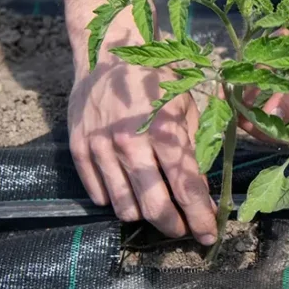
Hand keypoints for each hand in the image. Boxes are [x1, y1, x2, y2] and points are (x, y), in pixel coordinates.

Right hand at [68, 56, 218, 244]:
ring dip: (144, 216)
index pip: (186, 189)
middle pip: (153, 208)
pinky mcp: (79, 148)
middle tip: (184, 230)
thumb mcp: (187, 106)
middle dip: (173, 227)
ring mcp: (101, 148)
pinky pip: (98, 193)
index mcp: (164, 132)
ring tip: (157, 210)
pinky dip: (116, 200)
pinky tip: (128, 193)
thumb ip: (195, 149)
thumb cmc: (157, 78)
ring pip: (124, 207)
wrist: (108, 52)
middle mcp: (130, 144)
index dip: (200, 218)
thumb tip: (201, 192)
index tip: (209, 236)